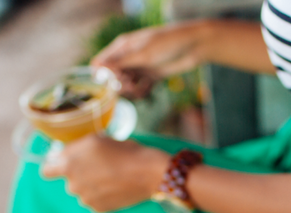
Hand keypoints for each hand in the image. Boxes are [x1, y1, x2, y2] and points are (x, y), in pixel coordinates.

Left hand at [41, 134, 168, 212]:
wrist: (148, 173)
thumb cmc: (123, 152)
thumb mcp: (95, 140)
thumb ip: (73, 149)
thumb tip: (62, 155)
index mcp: (68, 165)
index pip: (46, 171)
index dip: (54, 166)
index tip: (65, 164)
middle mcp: (73, 185)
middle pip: (68, 181)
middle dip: (79, 174)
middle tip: (99, 166)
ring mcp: (86, 199)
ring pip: (82, 191)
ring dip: (91, 185)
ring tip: (110, 177)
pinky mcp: (99, 209)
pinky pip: (94, 201)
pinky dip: (101, 195)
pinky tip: (114, 187)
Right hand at [91, 21, 212, 98]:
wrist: (194, 46)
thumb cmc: (168, 43)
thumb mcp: (143, 54)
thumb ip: (120, 63)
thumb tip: (97, 68)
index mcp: (123, 46)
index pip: (101, 62)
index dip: (102, 76)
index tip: (112, 82)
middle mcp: (130, 56)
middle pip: (113, 76)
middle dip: (118, 85)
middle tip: (130, 86)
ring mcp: (141, 67)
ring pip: (126, 84)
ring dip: (130, 90)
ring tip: (139, 88)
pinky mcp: (152, 76)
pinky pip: (140, 88)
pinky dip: (141, 92)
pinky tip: (146, 90)